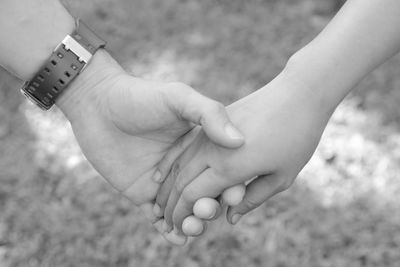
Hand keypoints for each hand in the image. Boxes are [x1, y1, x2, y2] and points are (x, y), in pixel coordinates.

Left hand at [56, 51, 244, 242]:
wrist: (98, 105)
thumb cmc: (140, 96)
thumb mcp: (179, 98)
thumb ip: (210, 114)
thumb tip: (239, 141)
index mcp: (200, 147)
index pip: (222, 172)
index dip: (231, 185)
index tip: (236, 195)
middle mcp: (185, 167)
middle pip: (206, 196)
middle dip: (210, 207)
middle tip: (207, 210)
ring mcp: (163, 183)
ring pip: (185, 211)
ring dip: (193, 224)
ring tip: (191, 226)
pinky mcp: (142, 194)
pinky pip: (159, 219)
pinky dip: (169, 232)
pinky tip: (175, 238)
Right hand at [155, 70, 330, 233]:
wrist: (298, 93)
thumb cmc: (297, 138)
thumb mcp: (281, 176)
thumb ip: (253, 199)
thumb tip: (230, 218)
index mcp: (229, 168)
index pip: (192, 197)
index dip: (181, 214)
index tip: (176, 226)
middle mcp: (213, 150)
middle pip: (181, 181)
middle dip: (170, 203)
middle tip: (166, 218)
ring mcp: (210, 133)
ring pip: (179, 162)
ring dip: (167, 184)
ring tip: (160, 200)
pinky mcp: (212, 122)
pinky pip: (184, 146)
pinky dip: (171, 162)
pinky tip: (163, 171)